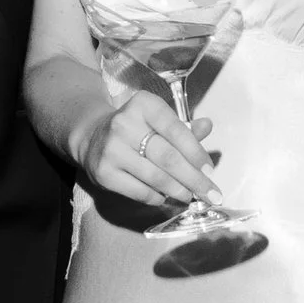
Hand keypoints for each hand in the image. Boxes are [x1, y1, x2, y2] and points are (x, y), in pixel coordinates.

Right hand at [70, 82, 223, 216]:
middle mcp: (124, 124)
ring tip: (190, 197)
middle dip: (194, 179)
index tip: (210, 170)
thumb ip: (184, 128)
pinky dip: (157, 197)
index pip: (176, 130)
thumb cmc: (136, 129)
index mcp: (144, 105)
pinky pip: (140, 191)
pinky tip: (165, 197)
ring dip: (178, 191)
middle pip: (168, 158)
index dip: (196, 152)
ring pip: (156, 177)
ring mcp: (112, 149)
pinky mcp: (104, 172)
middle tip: (211, 194)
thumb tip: (208, 126)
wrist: (92, 137)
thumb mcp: (159, 121)